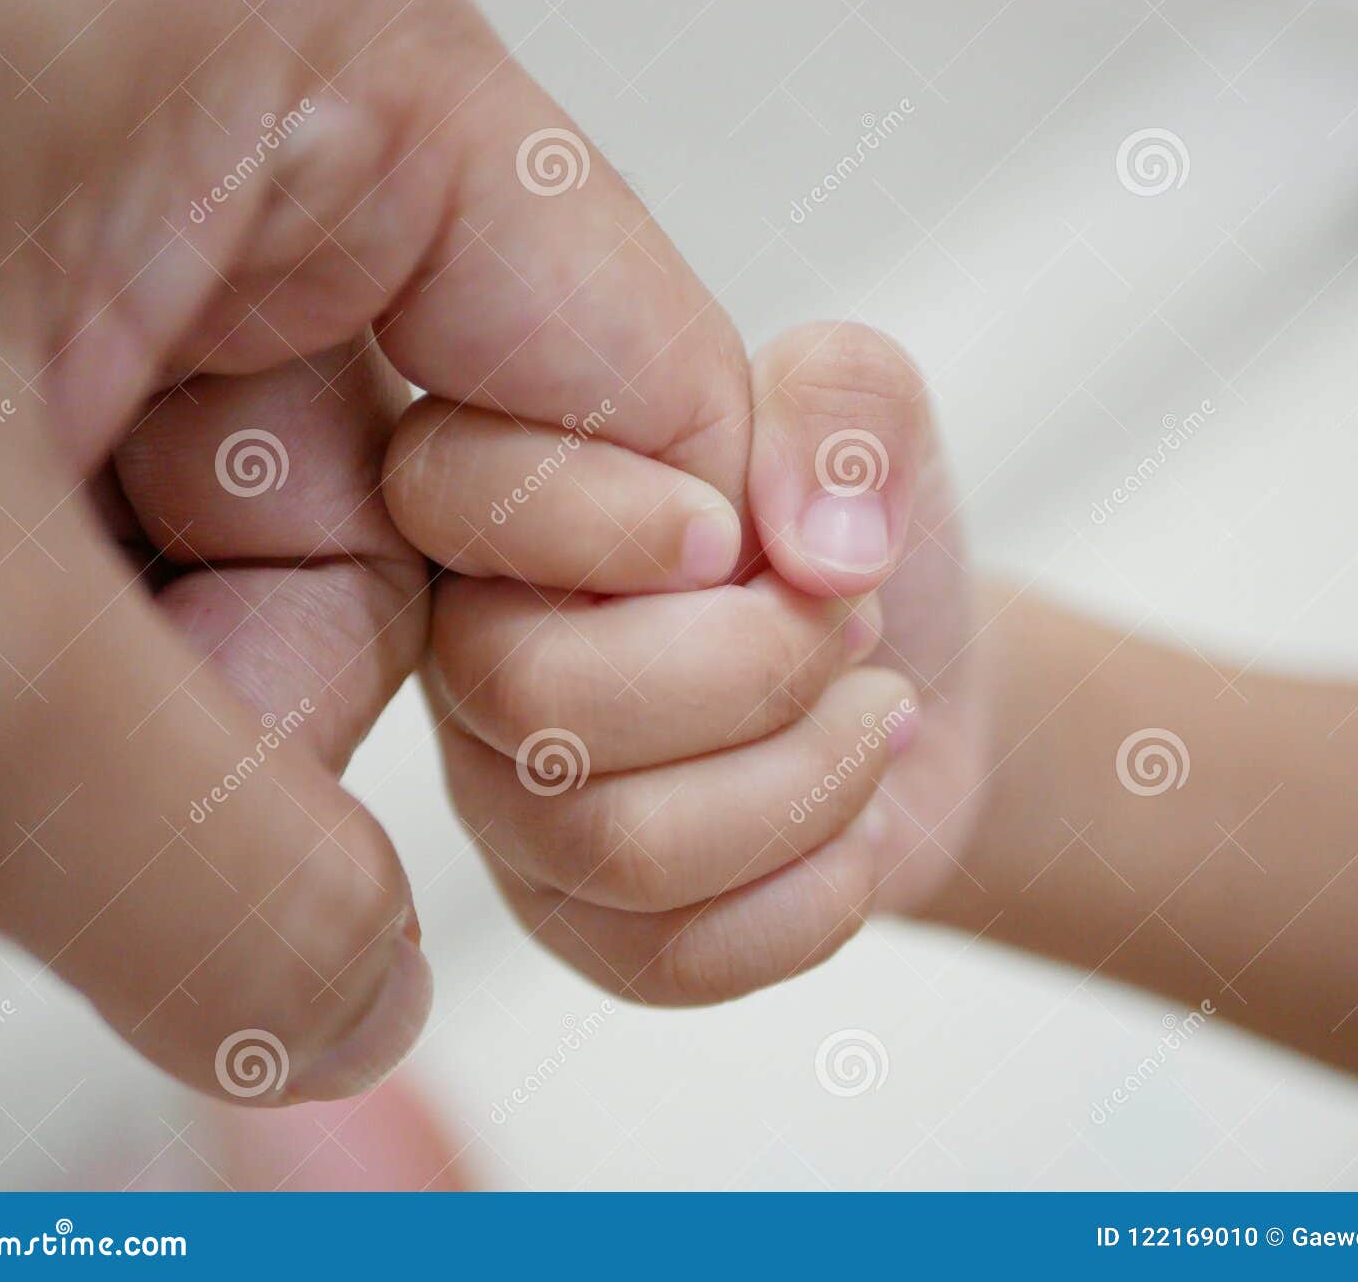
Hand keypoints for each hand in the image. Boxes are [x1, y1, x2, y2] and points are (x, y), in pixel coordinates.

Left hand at [0, 0, 755, 1100]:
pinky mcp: (41, 343)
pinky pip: (150, 563)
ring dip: (123, 695)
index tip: (549, 746)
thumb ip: (198, 855)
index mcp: (328, 82)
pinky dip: (49, 664)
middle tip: (90, 712)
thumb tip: (354, 1006)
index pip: (649, 397)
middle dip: (270, 682)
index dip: (631, 602)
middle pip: (443, 524)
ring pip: (273, 576)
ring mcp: (145, 252)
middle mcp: (258, 154)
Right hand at [410, 321, 987, 1001]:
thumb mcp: (871, 417)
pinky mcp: (577, 924)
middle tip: (851, 630)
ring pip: (618, 845)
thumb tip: (807, 548)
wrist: (905, 686)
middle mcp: (468, 655)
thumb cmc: (847, 537)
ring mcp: (509, 803)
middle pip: (542, 702)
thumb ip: (842, 400)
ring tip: (873, 720)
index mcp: (495, 497)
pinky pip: (664, 957)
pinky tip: (853, 833)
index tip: (744, 534)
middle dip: (758, 669)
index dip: (620, 520)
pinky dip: (810, 899)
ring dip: (807, 781)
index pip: (452, 493)